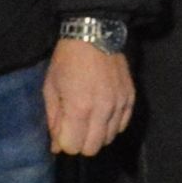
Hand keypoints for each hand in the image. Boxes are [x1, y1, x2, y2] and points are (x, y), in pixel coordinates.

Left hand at [46, 39, 135, 156]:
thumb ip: (54, 120)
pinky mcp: (130, 98)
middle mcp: (103, 109)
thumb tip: (56, 146)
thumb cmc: (66, 61)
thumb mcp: (51, 89)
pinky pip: (122, 125)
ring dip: (97, 134)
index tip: (62, 132)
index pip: (74, 146)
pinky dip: (112, 125)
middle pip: (93, 147)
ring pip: (109, 138)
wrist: (93, 35)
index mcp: (79, 107)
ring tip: (89, 119)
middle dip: (80, 143)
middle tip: (74, 128)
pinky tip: (103, 115)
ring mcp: (119, 104)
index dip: (65, 143)